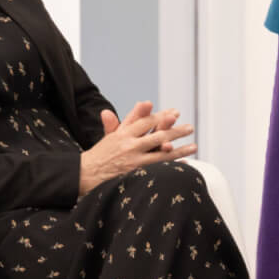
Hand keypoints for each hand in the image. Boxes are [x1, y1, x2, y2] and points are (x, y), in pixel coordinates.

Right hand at [80, 100, 194, 194]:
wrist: (85, 175)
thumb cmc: (100, 155)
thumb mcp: (111, 135)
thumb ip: (129, 118)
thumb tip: (144, 102)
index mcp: (123, 134)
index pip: (146, 122)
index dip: (162, 117)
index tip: (175, 113)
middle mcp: (129, 146)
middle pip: (157, 135)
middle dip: (175, 131)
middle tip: (190, 128)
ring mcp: (133, 162)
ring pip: (161, 153)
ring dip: (179, 149)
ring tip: (193, 146)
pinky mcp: (134, 176)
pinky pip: (157, 170)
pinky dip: (170, 166)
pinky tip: (183, 164)